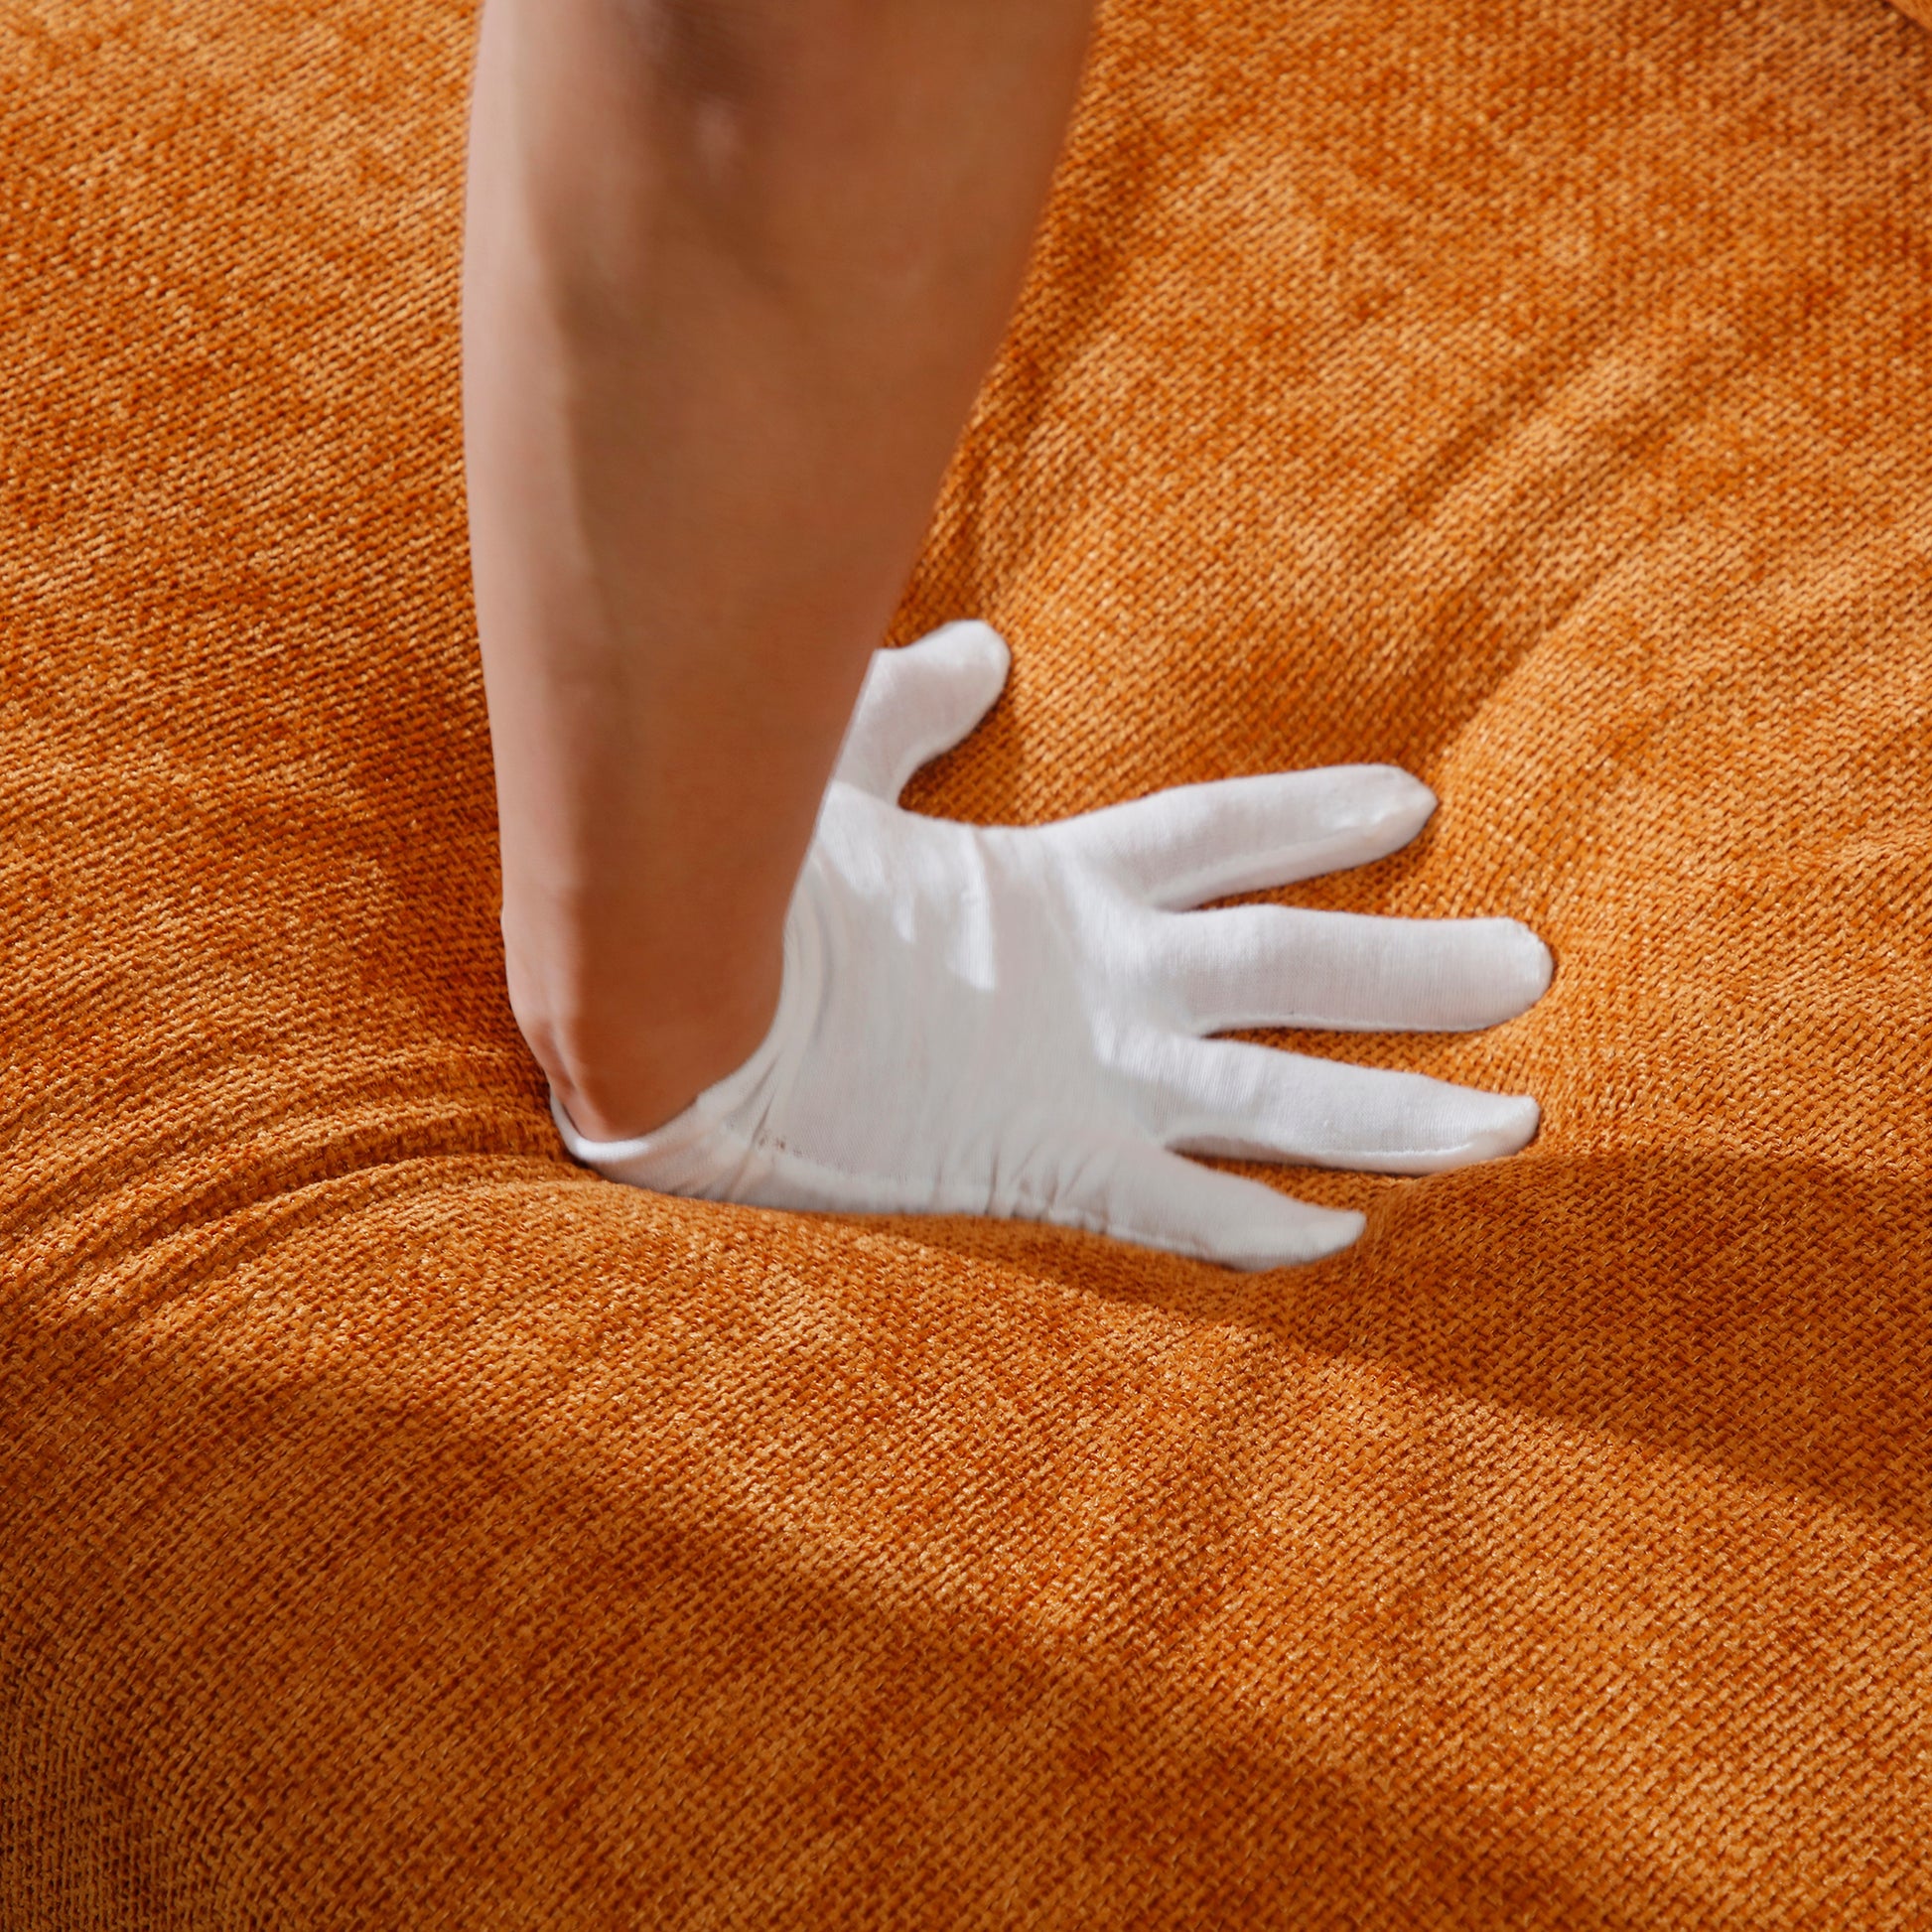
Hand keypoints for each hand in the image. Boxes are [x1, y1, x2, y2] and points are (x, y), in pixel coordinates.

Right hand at [554, 623, 1551, 1268]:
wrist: (673, 1016)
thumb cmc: (747, 892)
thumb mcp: (835, 779)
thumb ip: (915, 710)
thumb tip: (986, 654)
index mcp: (1058, 881)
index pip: (1223, 834)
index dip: (1320, 820)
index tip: (1414, 810)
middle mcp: (1102, 977)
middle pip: (1299, 970)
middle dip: (1420, 971)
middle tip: (1533, 968)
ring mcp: (1084, 1078)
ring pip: (1280, 1102)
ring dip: (1402, 1113)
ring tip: (1515, 1125)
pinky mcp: (1043, 1167)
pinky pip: (1181, 1214)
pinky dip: (1265, 1232)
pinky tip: (1347, 1241)